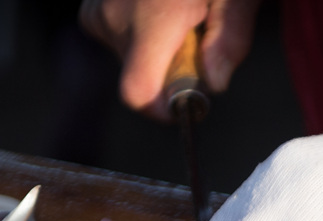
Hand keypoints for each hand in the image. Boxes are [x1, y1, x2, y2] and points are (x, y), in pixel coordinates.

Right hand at [79, 0, 261, 119]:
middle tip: (196, 31)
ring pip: (127, 55)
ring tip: (177, 7)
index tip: (184, 103)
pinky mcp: (91, 3)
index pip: (138, 93)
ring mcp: (98, 7)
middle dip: (169, 68)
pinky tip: (157, 3)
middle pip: (138, 75)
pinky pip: (114, 33)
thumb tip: (216, 83)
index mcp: (153, 18)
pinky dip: (138, 29)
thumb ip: (231, 37)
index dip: (161, 108)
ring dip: (155, 46)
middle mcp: (116, 16)